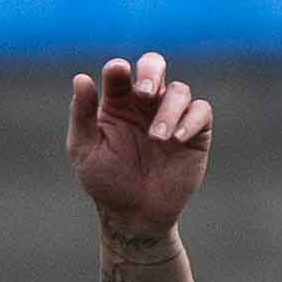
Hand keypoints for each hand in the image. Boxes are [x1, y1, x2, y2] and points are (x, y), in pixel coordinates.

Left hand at [66, 52, 211, 240]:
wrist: (134, 215)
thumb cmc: (106, 181)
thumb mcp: (85, 149)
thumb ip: (82, 114)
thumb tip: (81, 78)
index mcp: (117, 102)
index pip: (118, 73)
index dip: (118, 69)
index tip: (117, 72)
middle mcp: (145, 103)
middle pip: (154, 66)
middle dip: (152, 70)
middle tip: (145, 92)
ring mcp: (171, 114)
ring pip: (178, 91)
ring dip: (168, 110)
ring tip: (157, 137)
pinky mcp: (195, 131)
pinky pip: (200, 111)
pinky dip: (191, 119)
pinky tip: (177, 138)